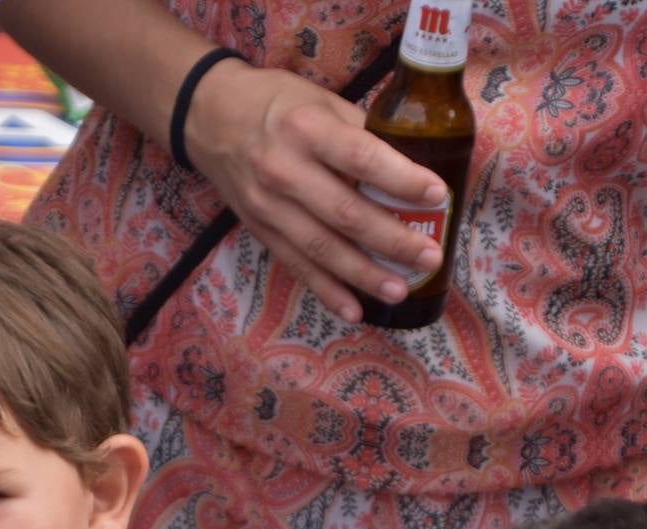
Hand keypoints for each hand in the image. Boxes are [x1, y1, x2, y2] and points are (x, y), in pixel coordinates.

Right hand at [184, 60, 448, 322]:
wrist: (208, 117)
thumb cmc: (277, 104)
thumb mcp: (320, 100)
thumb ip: (360, 131)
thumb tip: (413, 164)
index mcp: (306, 129)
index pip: (362, 158)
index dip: (401, 180)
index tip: (438, 195)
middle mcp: (284, 170)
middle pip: (345, 213)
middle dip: (392, 240)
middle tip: (430, 256)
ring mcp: (268, 206)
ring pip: (321, 248)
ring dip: (364, 274)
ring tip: (400, 289)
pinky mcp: (259, 229)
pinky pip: (296, 265)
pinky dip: (326, 290)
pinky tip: (354, 310)